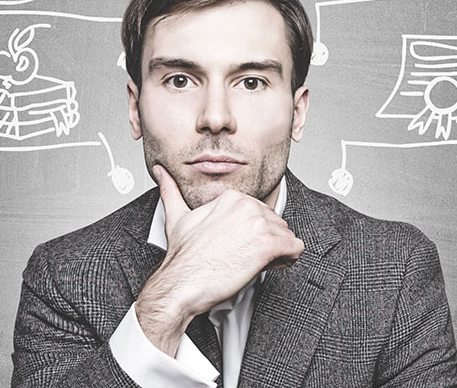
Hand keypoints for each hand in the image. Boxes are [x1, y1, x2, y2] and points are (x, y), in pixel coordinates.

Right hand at [134, 165, 303, 355]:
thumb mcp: (176, 216)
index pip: (260, 212)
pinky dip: (287, 259)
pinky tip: (269, 266)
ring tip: (255, 263)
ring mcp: (258, 224)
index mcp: (232, 198)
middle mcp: (247, 206)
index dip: (253, 233)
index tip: (242, 246)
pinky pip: (295, 248)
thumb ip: (170, 190)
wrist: (182, 283)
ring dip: (276, 253)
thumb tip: (161, 173)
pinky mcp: (268, 245)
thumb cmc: (183, 257)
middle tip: (247, 257)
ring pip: (286, 236)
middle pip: (275, 224)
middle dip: (266, 242)